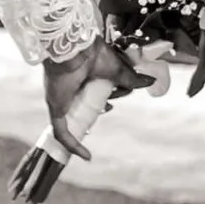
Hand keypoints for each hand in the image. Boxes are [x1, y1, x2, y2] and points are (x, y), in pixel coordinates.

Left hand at [40, 34, 140, 162]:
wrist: (74, 46)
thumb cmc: (91, 52)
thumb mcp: (116, 69)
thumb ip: (130, 78)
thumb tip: (149, 81)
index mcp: (80, 76)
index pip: (90, 94)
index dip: (104, 100)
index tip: (114, 97)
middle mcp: (67, 88)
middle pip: (82, 107)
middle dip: (98, 108)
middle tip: (109, 104)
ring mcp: (60, 99)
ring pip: (74, 119)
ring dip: (89, 121)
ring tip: (105, 110)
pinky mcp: (55, 108)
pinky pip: (62, 132)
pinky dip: (74, 145)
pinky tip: (87, 157)